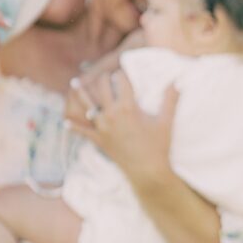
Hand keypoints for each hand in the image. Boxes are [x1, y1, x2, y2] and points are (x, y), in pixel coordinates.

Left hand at [67, 70, 179, 191]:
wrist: (148, 172)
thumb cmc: (159, 146)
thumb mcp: (166, 121)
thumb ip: (170, 99)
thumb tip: (177, 81)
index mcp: (128, 107)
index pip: (122, 82)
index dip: (121, 73)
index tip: (121, 70)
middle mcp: (112, 114)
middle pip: (102, 88)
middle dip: (103, 79)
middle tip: (105, 75)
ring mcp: (103, 128)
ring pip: (87, 106)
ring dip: (80, 93)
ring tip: (74, 83)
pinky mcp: (99, 141)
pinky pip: (83, 132)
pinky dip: (73, 127)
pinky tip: (65, 123)